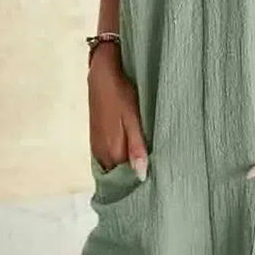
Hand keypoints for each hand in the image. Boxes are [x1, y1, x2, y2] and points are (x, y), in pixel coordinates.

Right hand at [87, 43, 147, 179]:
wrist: (102, 74)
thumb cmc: (120, 94)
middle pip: (119, 175)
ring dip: (127, 168)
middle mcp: (102, 154)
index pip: (128, 178)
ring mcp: (97, 147)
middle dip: (134, 176)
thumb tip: (142, 176)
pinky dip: (120, 159)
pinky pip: (109, 158)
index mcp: (112, 151)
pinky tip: (132, 154)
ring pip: (114, 167)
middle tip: (156, 174)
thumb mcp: (133, 119)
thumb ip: (137, 148)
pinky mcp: (97, 139)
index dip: (141, 180)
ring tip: (147, 165)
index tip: (158, 181)